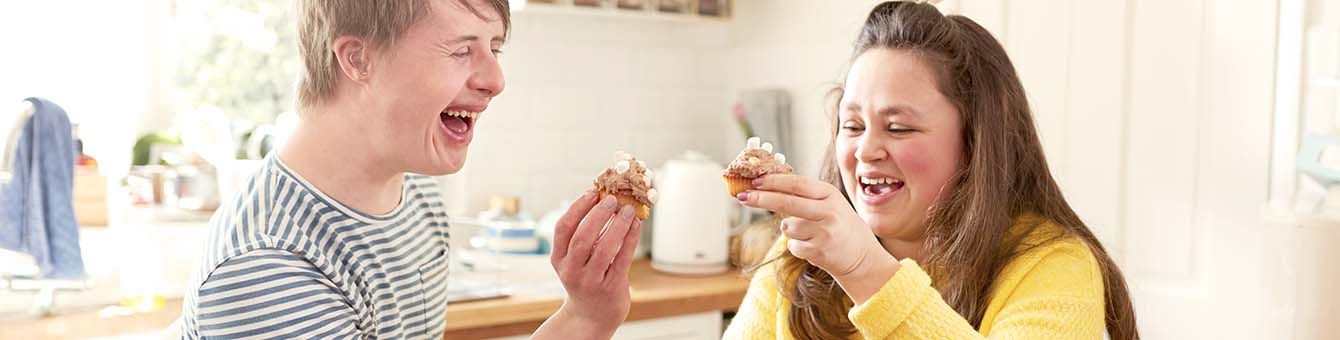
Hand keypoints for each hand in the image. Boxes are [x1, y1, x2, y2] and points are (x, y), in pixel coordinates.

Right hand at [534, 191, 640, 338]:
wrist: (592, 315)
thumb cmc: (586, 279)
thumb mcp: (575, 259)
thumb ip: (584, 235)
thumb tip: (603, 200)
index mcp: (559, 259)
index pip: (563, 228)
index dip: (577, 208)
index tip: (592, 192)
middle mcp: (571, 270)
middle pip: (581, 237)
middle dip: (597, 214)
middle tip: (612, 198)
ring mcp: (590, 280)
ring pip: (603, 248)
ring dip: (616, 225)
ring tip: (627, 210)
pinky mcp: (611, 287)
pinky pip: (622, 258)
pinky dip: (630, 238)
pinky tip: (635, 225)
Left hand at [737, 174, 898, 302]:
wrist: (862, 257)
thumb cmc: (839, 226)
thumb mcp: (829, 203)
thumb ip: (804, 194)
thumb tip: (766, 184)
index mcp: (830, 194)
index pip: (796, 183)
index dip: (773, 181)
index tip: (754, 180)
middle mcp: (828, 211)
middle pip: (787, 202)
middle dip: (761, 198)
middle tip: (742, 196)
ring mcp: (824, 232)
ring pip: (787, 226)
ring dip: (790, 229)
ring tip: (810, 233)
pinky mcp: (819, 251)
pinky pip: (793, 245)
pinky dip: (798, 246)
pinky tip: (814, 246)